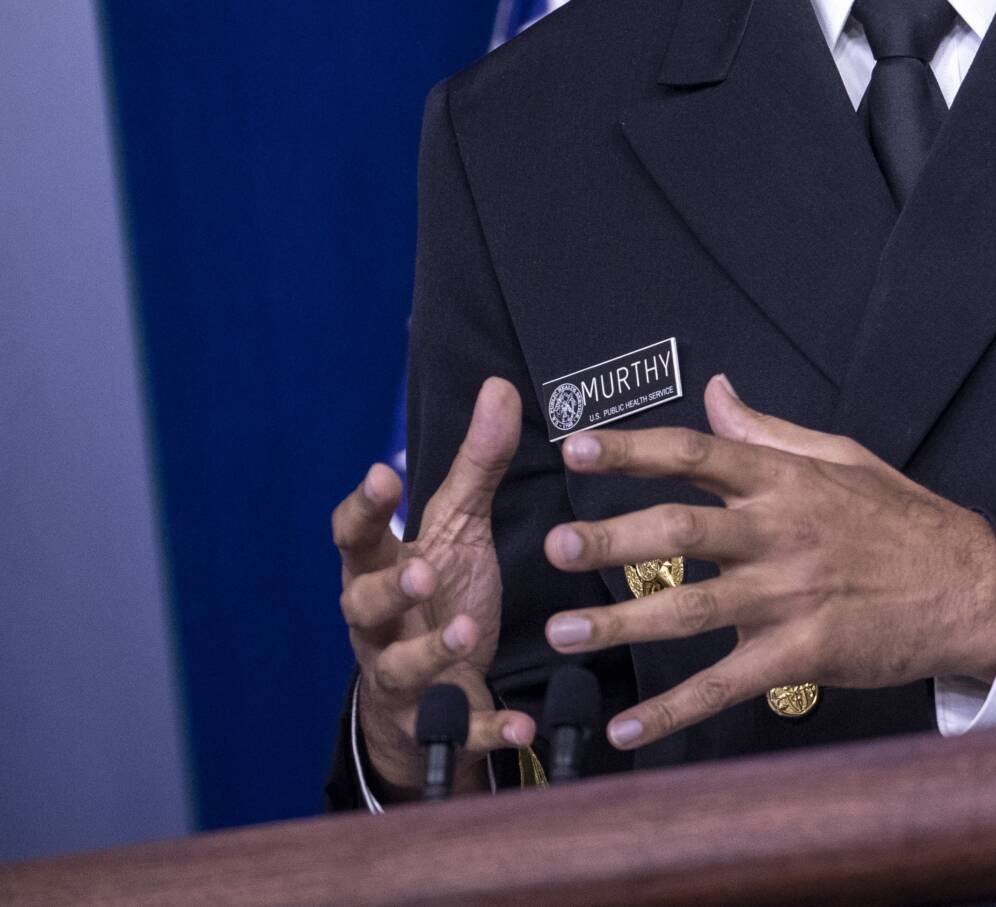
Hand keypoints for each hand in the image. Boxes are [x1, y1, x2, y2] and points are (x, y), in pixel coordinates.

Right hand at [332, 377, 533, 792]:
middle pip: (362, 605)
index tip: (381, 476)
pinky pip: (456, 727)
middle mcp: (379, 622)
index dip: (364, 508)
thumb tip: (499, 387)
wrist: (437, 686)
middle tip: (417, 572)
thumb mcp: (459, 528)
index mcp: (381, 567)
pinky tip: (520, 723)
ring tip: (465, 637)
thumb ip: (477, 465)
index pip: (357, 536)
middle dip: (387, 590)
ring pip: (399, 667)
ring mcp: (401, 672)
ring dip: (431, 653)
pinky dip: (485, 727)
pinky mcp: (436, 718)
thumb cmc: (440, 592)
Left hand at [540, 374, 995, 750]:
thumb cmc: (904, 521)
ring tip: (563, 632)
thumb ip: (769, 432)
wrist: (971, 586)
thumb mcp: (842, 458)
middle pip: (682, 531)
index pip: (699, 456)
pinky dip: (674, 711)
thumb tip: (715, 392)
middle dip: (612, 540)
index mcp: (786, 482)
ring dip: (622, 622)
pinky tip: (630, 729)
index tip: (577, 448)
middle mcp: (781, 533)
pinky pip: (726, 683)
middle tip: (556, 547)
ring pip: (691, 610)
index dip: (634, 451)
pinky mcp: (804, 653)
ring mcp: (792, 596)